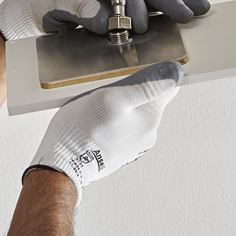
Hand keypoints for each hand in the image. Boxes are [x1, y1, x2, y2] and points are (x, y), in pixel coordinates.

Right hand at [23, 60, 183, 203]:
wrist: (63, 165)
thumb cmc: (83, 132)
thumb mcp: (111, 97)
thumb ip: (145, 86)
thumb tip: (172, 75)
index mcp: (151, 117)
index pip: (169, 87)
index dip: (161, 73)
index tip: (146, 71)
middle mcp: (148, 134)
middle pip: (148, 99)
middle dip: (132, 92)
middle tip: (109, 91)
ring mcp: (134, 145)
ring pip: (132, 114)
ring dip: (119, 108)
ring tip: (97, 110)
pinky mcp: (120, 152)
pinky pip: (120, 128)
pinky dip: (111, 122)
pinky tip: (94, 123)